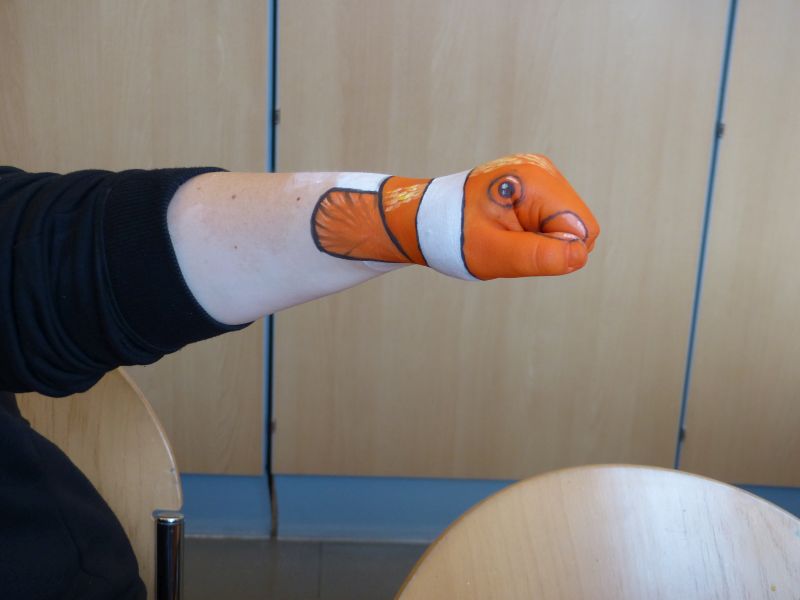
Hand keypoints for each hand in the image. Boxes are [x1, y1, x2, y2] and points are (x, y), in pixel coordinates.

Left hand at [312, 154, 598, 279]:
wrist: (425, 218)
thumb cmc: (454, 235)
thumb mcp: (496, 254)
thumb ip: (540, 256)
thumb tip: (580, 255)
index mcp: (534, 180)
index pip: (582, 229)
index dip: (555, 251)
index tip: (517, 248)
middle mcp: (542, 169)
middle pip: (578, 223)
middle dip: (549, 244)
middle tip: (508, 243)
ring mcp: (538, 172)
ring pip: (567, 221)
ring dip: (541, 238)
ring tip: (505, 235)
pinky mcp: (534, 182)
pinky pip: (553, 216)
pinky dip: (534, 229)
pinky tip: (507, 227)